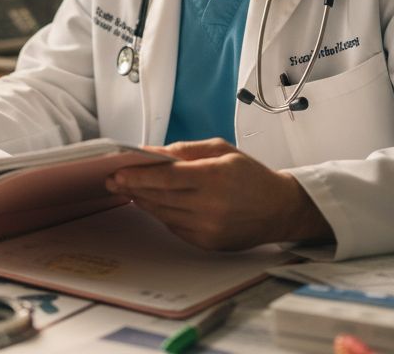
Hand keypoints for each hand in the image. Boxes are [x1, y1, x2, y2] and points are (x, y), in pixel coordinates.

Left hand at [105, 138, 330, 250]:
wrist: (279, 209)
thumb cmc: (251, 176)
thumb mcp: (221, 150)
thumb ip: (185, 150)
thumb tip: (152, 153)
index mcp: (214, 177)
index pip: (165, 177)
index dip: (138, 175)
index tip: (118, 171)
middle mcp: (210, 205)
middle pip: (159, 197)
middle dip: (132, 188)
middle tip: (114, 180)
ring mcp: (208, 228)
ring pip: (163, 213)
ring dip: (144, 201)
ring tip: (130, 191)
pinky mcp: (207, 243)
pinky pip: (174, 227)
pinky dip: (162, 214)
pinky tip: (155, 204)